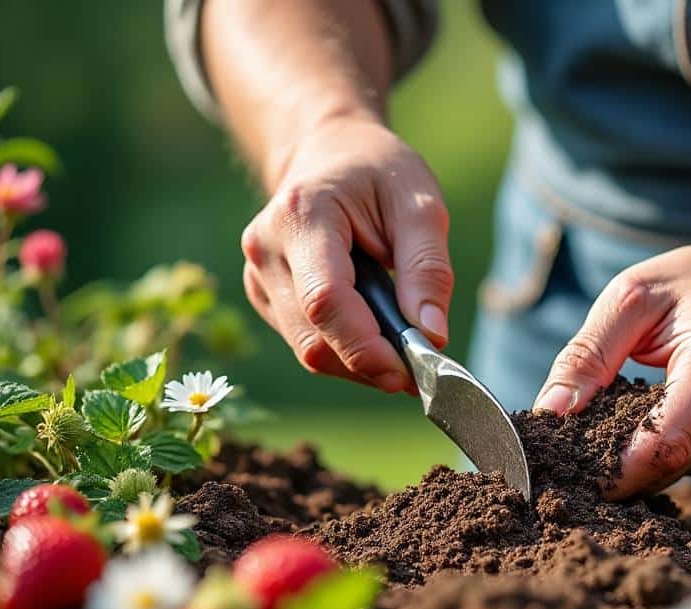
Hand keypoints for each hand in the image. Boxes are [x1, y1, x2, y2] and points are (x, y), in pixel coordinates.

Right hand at [240, 118, 451, 392]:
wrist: (330, 153)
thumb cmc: (378, 173)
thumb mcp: (419, 203)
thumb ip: (428, 268)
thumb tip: (432, 335)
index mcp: (301, 215)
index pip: (325, 300)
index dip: (366, 347)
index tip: (412, 373)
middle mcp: (266, 248)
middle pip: (315, 337)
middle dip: (371, 363)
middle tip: (423, 368)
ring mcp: (258, 276)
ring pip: (310, 350)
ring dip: (362, 363)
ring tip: (404, 344)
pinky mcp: (265, 297)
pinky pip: (308, 344)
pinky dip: (348, 352)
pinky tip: (376, 331)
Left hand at [534, 244, 690, 497]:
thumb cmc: (690, 287)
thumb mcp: (630, 299)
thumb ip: (588, 355)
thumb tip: (549, 414)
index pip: (665, 443)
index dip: (612, 470)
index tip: (560, 471)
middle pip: (663, 467)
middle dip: (606, 471)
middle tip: (556, 457)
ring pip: (666, 474)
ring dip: (621, 464)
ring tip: (585, 434)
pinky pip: (675, 467)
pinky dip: (641, 456)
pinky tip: (623, 428)